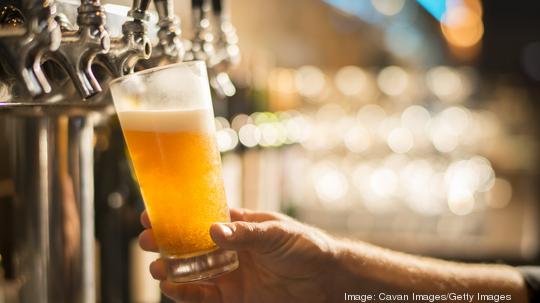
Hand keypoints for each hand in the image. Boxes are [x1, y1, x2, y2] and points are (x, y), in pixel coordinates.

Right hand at [138, 208, 336, 302]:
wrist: (326, 278)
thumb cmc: (305, 245)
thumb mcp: (276, 233)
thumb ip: (245, 234)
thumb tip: (213, 230)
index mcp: (238, 226)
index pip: (201, 218)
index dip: (177, 215)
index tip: (153, 212)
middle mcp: (229, 249)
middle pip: (189, 245)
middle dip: (166, 242)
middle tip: (145, 240)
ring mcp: (230, 273)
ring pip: (192, 271)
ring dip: (171, 268)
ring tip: (156, 266)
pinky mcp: (234, 297)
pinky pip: (204, 295)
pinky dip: (186, 292)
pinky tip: (170, 286)